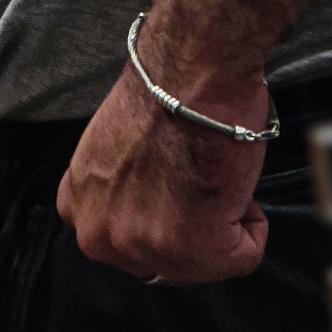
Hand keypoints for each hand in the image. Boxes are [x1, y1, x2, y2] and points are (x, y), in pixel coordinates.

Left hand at [56, 41, 270, 283]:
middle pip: (166, 258)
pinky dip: (253, 223)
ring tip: (215, 172)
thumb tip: (154, 205)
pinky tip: (235, 180)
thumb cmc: (163, 90)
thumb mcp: (112, 150)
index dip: (163, 210)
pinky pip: (243, 255)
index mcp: (77, 206)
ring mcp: (143, 248)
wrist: (190, 69)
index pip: (129, 238)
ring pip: (205, 262)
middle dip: (192, 225)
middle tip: (199, 175)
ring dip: (223, 221)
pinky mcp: (195, 249)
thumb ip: (119, 188)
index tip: (174, 176)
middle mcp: (99, 235)